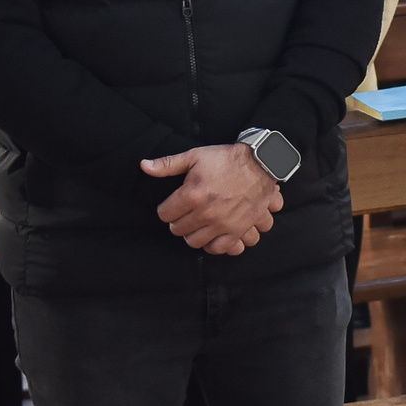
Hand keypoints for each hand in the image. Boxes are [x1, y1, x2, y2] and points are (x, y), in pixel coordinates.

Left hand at [140, 143, 282, 254]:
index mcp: (192, 194)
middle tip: (185, 213)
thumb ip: (167, 164)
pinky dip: (213, 244)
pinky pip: (219, 249)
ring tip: (197, 224)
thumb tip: (144, 166)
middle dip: (178, 221)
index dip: (166, 209)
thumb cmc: (227, 159)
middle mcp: (206, 213)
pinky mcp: (238, 231)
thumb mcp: (195, 156)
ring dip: (193, 234)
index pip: (164, 214)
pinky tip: (212, 234)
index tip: (172, 205)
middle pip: (178, 230)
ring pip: (195, 242)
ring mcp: (223, 224)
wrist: (260, 164)